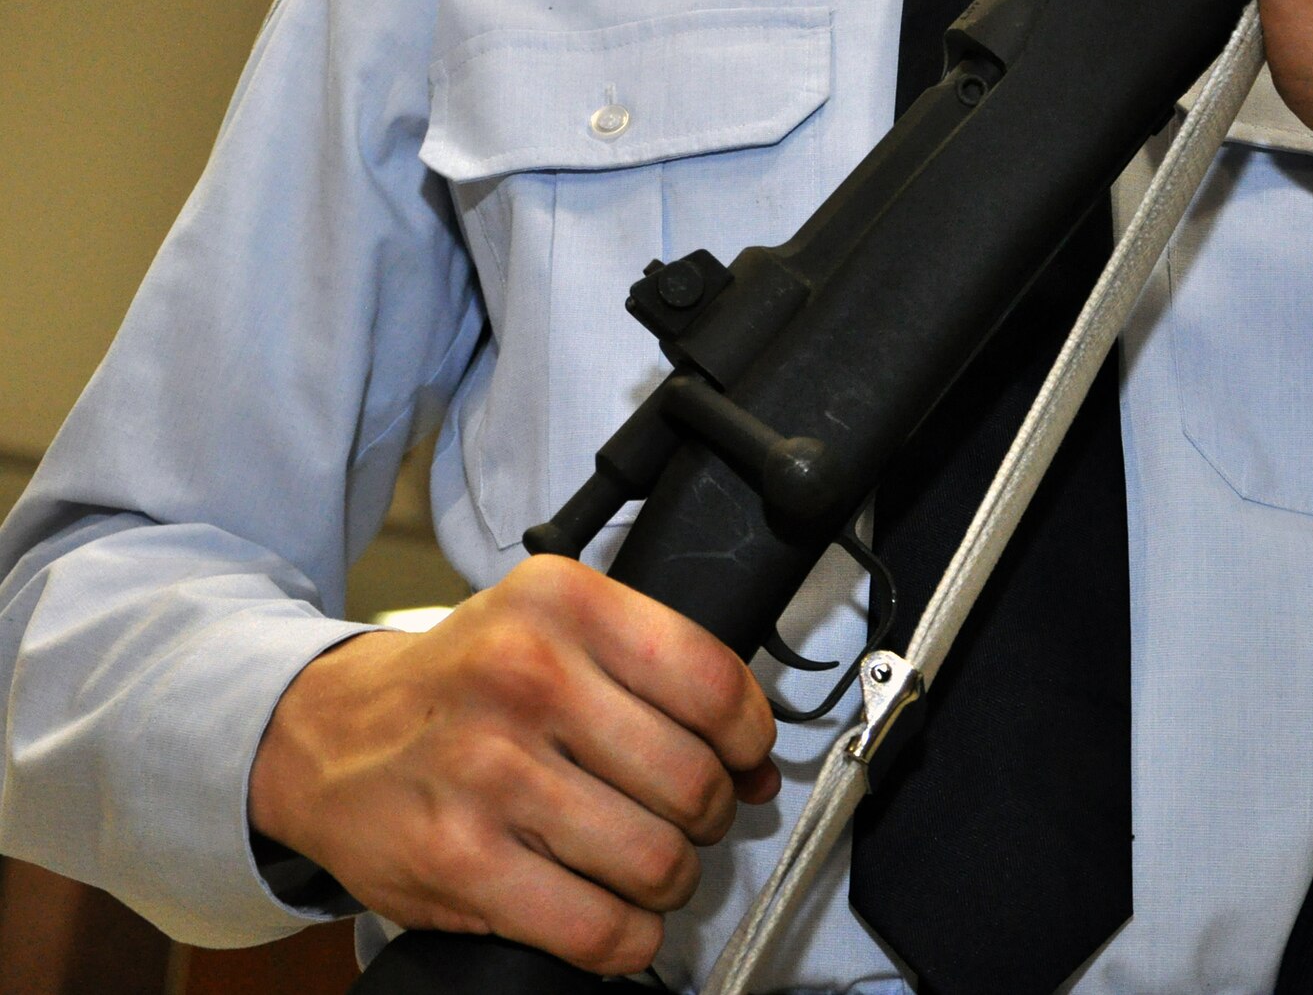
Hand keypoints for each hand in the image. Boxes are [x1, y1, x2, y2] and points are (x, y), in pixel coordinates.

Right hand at [248, 555, 778, 974]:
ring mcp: (490, 772)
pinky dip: (628, 936)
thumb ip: (665, 679)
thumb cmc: (460, 685)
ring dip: (670, 879)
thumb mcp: (555, 630)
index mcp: (562, 603)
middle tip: (682, 815)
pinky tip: (612, 912)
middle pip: (694, 781)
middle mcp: (526, 676)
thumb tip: (759, 767)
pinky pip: (599, 928)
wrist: (327, 736)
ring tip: (643, 861)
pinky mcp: (461, 861)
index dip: (749, 737)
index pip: (713, 683)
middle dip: (709, 815)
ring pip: (657, 861)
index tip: (743, 758)